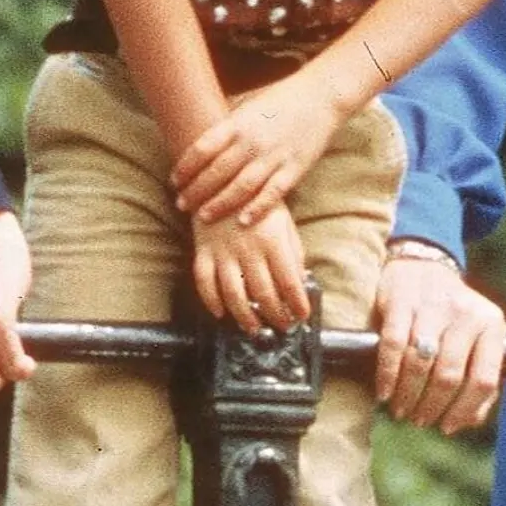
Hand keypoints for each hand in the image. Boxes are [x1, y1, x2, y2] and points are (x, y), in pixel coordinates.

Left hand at [170, 75, 345, 226]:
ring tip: (202, 216)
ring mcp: (274, 156)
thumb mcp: (247, 104)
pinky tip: (242, 222)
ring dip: (219, 203)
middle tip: (181, 204)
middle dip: (196, 190)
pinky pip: (272, 194)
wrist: (321, 96)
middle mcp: (253, 141)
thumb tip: (198, 139)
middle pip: (217, 172)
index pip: (203, 148)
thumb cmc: (280, 99)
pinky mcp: (294, 169)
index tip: (174, 180)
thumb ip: (226, 125)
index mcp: (238, 123)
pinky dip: (257, 209)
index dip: (185, 167)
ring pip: (241, 187)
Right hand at [189, 206, 312, 333]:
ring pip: (234, 294)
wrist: (221, 176)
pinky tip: (220, 313)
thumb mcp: (283, 219)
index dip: (297, 303)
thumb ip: (293, 250)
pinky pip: (204, 281)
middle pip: (263, 293)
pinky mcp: (203, 250)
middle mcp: (248, 249)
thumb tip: (300, 280)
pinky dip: (210, 301)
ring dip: (245, 317)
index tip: (303, 316)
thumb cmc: (256, 199)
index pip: (289, 281)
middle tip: (283, 326)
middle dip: (276, 315)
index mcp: (273, 240)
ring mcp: (223, 251)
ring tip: (255, 328)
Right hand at [371, 246, 505, 433]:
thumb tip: (467, 420)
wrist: (423, 267)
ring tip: (401, 410)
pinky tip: (384, 393)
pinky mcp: (401, 302)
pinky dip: (387, 375)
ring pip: (420, 363)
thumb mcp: (477, 339)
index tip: (448, 426)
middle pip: (449, 375)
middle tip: (419, 420)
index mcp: (492, 325)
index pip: (484, 379)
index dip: (464, 410)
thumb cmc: (452, 315)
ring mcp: (433, 306)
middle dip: (431, 406)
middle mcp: (466, 314)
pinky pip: (393, 346)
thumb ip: (479, 377)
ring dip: (408, 395)